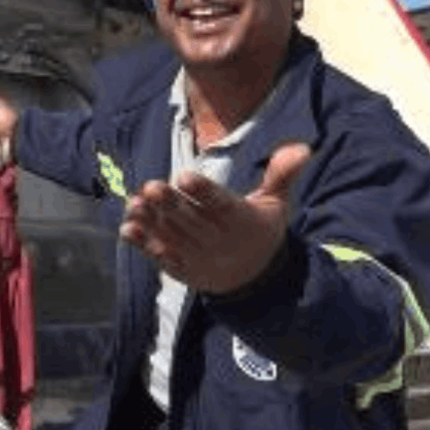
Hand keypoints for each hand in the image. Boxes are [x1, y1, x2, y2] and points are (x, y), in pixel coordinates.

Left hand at [120, 142, 311, 294]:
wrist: (256, 282)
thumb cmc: (261, 230)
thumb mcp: (276, 204)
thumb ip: (282, 175)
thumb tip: (303, 147)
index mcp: (242, 222)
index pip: (222, 205)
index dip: (203, 192)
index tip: (185, 176)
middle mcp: (219, 242)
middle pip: (192, 222)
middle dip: (170, 205)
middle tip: (150, 186)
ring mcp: (199, 258)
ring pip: (173, 238)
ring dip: (151, 222)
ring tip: (133, 203)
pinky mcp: (184, 270)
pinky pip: (163, 258)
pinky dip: (144, 245)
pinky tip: (127, 229)